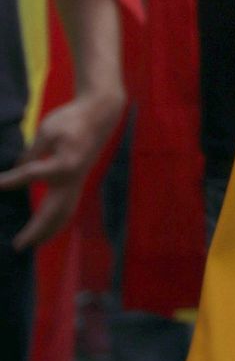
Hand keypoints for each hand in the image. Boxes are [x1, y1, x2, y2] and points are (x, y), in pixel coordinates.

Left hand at [0, 91, 122, 249]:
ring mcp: (76, 182)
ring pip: (63, 214)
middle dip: (36, 230)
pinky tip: (48, 229)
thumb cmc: (71, 119)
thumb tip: (17, 170)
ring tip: (31, 244)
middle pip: (52, 212)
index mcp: (62, 163)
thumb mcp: (48, 129)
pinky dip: (58, 222)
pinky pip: (68, 208)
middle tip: (18, 245)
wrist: (99, 115)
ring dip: (48, 231)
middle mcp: (71, 179)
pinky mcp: (78, 181)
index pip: (30, 176)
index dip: (11, 181)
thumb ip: (32, 152)